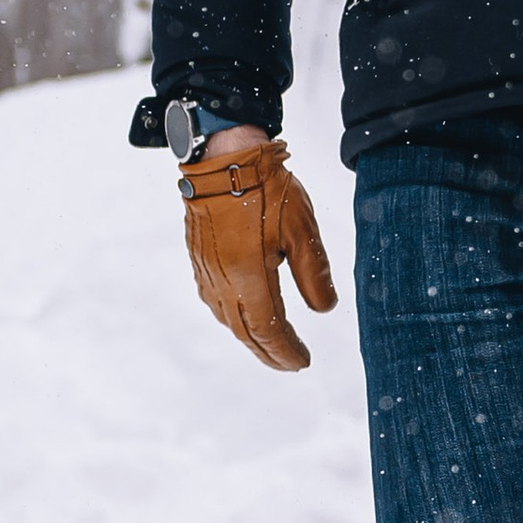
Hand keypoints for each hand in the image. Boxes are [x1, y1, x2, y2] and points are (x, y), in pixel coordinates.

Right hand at [177, 135, 337, 370]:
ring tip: (271, 346)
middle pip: (245, 331)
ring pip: (227, 318)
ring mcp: (206, 270)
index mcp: (248, 276)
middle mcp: (221, 281)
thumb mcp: (302, 230)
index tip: (303, 362)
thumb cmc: (266, 189)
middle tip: (290, 364)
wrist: (223, 158)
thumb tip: (324, 309)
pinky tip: (243, 315)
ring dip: (250, 337)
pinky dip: (232, 317)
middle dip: (269, 352)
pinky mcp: (198, 258)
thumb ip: (314, 273)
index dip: (286, 350)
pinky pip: (214, 300)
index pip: (268, 329)